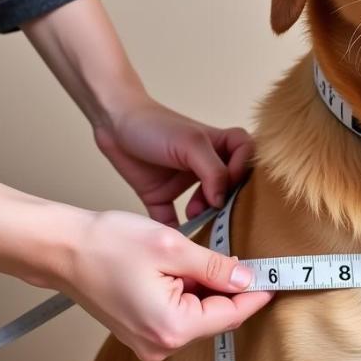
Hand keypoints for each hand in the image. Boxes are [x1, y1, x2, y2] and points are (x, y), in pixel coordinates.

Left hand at [21, 0, 252, 224]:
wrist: (112, 122)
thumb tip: (222, 201)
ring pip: (204, 207)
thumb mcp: (191, 144)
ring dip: (204, 216)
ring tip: (195, 216)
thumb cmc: (155, 125)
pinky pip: (173, 219)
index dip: (244, 172)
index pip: (248, 158)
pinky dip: (176, 230)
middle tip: (218, 212)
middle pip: (230, 188)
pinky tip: (178, 238)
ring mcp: (183, 181)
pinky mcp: (160, 195)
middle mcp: (205, 165)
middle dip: (227, 202)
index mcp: (219, 146)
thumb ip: (213, 171)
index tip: (230, 185)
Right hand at [65, 209, 271, 360]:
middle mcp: (161, 344)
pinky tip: (185, 270)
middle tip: (247, 259)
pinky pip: (180, 316)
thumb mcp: (172, 247)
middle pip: (217, 317)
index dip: (256, 295)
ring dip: (210, 290)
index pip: (232, 314)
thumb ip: (216, 267)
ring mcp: (149, 342)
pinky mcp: (141, 333)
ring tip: (203, 259)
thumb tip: (249, 278)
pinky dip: (190, 295)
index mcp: (172, 327)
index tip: (278, 279)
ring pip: (199, 316)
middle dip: (232, 290)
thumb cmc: (109, 244)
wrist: (62, 250)